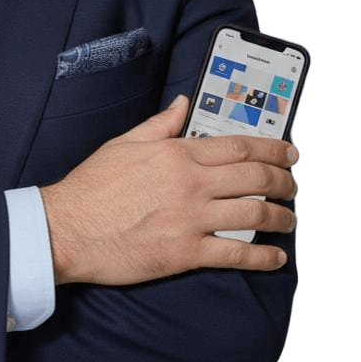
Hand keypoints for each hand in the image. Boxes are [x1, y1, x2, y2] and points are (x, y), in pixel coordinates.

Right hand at [39, 96, 297, 285]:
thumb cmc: (91, 186)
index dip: (271, 149)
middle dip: (283, 181)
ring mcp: (190, 218)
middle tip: (293, 186)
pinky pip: (236, 254)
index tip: (288, 153)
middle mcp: (189, 183)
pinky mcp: (186, 252)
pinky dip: (262, 256)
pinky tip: (274, 257)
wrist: (68, 227)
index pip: (237, 146)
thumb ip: (159, 124)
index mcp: (175, 153)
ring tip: (289, 219)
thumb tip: (181, 105)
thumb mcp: (124, 143)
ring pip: (253, 214)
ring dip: (280, 217)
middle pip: (254, 177)